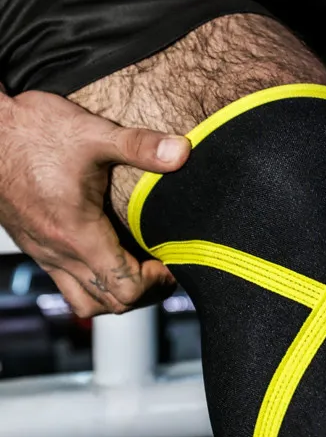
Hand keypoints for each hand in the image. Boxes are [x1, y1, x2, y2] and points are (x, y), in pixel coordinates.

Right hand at [0, 90, 190, 317]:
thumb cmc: (33, 132)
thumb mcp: (93, 134)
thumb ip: (139, 145)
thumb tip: (182, 151)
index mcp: (77, 234)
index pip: (125, 289)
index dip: (156, 283)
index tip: (170, 261)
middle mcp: (58, 252)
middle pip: (108, 304)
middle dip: (143, 293)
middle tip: (163, 268)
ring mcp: (42, 251)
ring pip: (83, 299)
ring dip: (114, 294)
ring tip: (138, 269)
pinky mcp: (33, 243)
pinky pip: (65, 281)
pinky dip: (91, 281)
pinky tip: (105, 251)